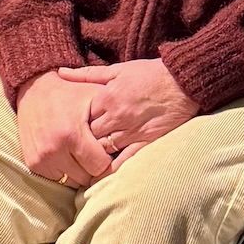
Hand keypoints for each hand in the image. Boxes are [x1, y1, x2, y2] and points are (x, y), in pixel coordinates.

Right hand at [15, 71, 110, 188]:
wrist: (35, 90)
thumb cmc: (71, 93)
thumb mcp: (94, 96)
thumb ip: (112, 116)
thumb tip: (135, 132)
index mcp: (71, 134)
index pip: (99, 166)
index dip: (107, 159)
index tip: (108, 150)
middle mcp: (54, 150)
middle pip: (86, 177)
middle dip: (94, 167)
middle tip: (97, 153)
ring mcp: (41, 159)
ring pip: (71, 181)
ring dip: (80, 171)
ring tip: (83, 154)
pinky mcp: (32, 164)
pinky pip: (56, 179)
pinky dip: (65, 171)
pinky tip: (70, 156)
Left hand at [55, 60, 199, 169]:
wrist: (183, 80)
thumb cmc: (151, 73)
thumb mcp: (118, 69)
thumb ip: (88, 74)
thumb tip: (61, 72)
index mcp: (106, 97)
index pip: (79, 117)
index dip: (72, 123)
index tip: (68, 128)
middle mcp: (116, 116)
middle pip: (88, 135)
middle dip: (80, 141)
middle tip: (72, 148)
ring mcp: (131, 130)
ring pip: (102, 149)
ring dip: (93, 155)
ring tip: (84, 161)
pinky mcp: (146, 141)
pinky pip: (125, 159)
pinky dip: (112, 168)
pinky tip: (102, 174)